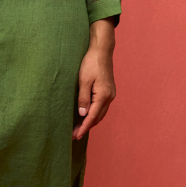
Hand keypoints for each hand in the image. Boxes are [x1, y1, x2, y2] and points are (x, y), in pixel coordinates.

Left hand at [72, 18, 116, 139]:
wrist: (101, 51)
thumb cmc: (91, 63)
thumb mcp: (83, 81)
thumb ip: (83, 99)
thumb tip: (82, 114)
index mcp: (103, 95)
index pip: (92, 116)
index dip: (84, 127)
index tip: (76, 136)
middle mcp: (109, 97)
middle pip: (98, 117)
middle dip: (87, 127)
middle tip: (74, 134)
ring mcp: (111, 94)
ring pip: (101, 113)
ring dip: (91, 121)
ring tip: (79, 127)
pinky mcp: (109, 90)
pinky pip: (102, 106)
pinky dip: (95, 113)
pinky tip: (87, 115)